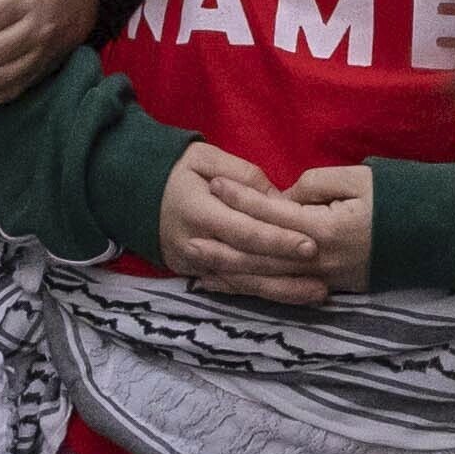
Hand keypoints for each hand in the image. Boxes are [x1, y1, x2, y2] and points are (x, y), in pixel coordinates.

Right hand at [152, 147, 370, 303]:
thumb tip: (277, 199)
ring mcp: (193, 264)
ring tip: (318, 293)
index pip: (244, 231)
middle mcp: (194, 243)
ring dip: (281, 290)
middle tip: (324, 274)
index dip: (278, 240)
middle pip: (247, 263)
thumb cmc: (176, 170)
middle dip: (287, 270)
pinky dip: (263, 293)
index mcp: (198, 211)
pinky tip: (292, 296)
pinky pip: (233, 288)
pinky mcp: (194, 275)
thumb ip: (243, 176)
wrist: (130, 193)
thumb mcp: (205, 157)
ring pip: (242, 282)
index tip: (310, 244)